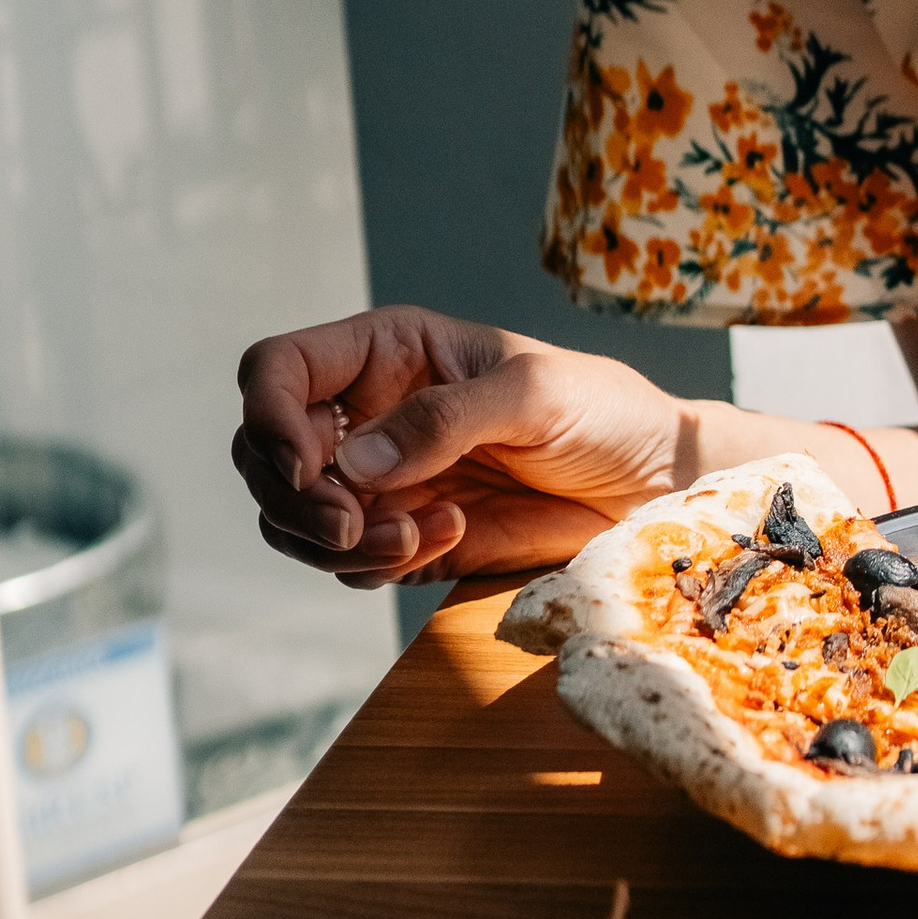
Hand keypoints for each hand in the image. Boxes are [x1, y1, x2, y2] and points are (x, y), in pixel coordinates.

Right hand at [233, 308, 687, 585]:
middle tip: (355, 526)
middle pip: (264, 455)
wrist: (653, 486)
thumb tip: (353, 462)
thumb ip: (444, 419)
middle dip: (295, 499)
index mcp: (385, 353)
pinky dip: (376, 565)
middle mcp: (367, 414)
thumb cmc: (603, 410)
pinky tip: (447, 537)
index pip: (276, 370)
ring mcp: (380, 481)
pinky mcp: (403, 538)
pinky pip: (347, 563)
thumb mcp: (532, 393)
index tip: (308, 468)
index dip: (268, 415)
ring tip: (417, 537)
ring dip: (336, 542)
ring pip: (294, 519)